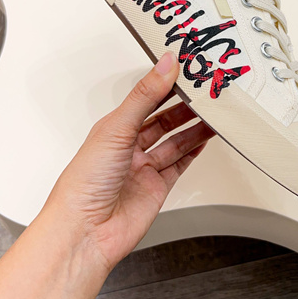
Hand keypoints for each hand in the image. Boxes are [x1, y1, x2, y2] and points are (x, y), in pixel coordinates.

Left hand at [44, 51, 214, 271]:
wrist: (86, 233)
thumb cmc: (84, 184)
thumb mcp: (117, 128)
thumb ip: (145, 96)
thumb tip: (165, 65)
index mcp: (114, 128)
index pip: (146, 98)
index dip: (166, 83)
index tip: (186, 69)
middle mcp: (129, 146)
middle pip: (164, 119)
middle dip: (185, 105)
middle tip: (205, 91)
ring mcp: (144, 168)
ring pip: (175, 141)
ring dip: (194, 127)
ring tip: (213, 112)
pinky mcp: (157, 187)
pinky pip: (180, 164)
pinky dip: (194, 151)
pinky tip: (204, 140)